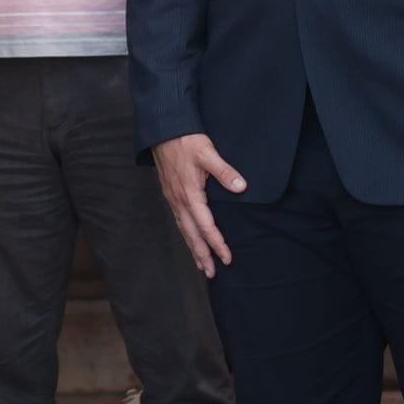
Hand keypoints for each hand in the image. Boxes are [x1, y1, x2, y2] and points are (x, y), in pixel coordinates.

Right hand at [150, 134, 247, 277]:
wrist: (163, 131)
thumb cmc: (186, 141)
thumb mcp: (207, 152)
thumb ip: (224, 171)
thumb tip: (241, 188)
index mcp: (190, 193)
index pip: (206, 226)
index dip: (217, 243)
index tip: (227, 258)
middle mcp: (179, 200)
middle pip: (191, 234)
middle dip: (201, 254)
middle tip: (211, 273)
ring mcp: (173, 198)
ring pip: (184, 229)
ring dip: (193, 248)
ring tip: (201, 264)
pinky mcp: (171, 194)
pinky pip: (179, 221)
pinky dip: (186, 234)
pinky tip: (190, 238)